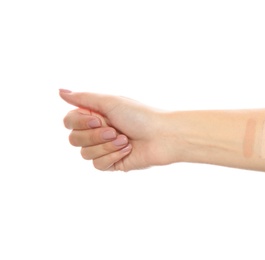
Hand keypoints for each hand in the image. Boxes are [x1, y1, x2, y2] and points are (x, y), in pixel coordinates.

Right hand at [59, 89, 177, 170]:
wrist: (163, 136)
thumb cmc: (141, 116)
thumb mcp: (110, 102)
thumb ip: (83, 98)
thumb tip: (60, 91)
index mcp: (96, 115)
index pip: (69, 121)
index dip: (80, 123)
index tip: (98, 119)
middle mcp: (98, 131)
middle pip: (74, 140)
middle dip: (95, 136)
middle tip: (115, 130)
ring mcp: (105, 148)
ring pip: (85, 154)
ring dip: (106, 146)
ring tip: (125, 140)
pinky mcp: (113, 163)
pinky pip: (98, 165)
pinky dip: (113, 156)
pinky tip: (128, 150)